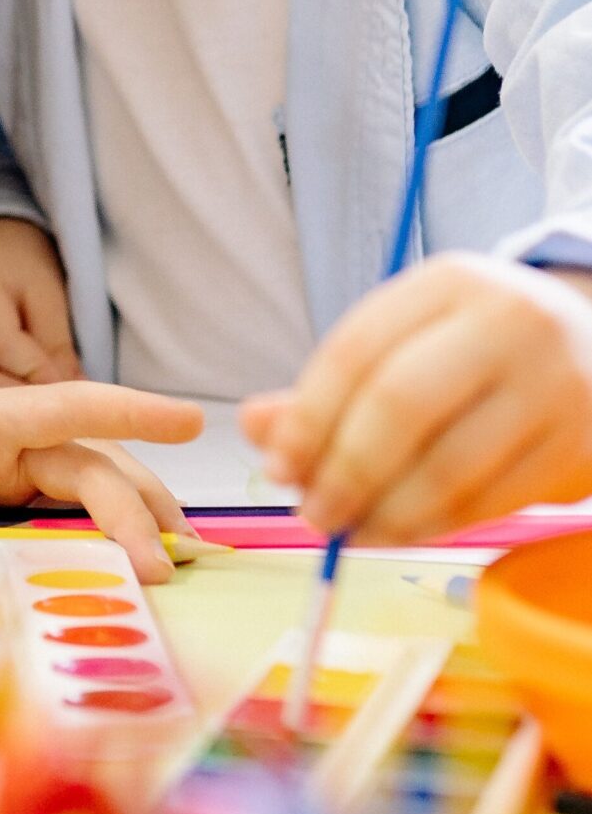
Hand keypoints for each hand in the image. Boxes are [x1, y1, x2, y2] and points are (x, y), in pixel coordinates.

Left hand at [0, 365, 198, 583]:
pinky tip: (122, 567)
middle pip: (85, 464)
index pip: (63, 408)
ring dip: (129, 517)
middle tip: (169, 568)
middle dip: (136, 505)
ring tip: (174, 565)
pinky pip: (51, 509)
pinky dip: (94, 531)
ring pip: (79, 484)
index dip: (130, 411)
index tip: (195, 420)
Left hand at [241, 254, 591, 543]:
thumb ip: (326, 385)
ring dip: (385, 514)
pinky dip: (435, 527)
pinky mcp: (578, 444)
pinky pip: (491, 501)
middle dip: (342, 472)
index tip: (276, 466)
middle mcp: (509, 322)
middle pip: (400, 407)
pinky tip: (401, 531)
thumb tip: (253, 427)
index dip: (307, 419)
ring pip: (448, 466)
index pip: (356, 352)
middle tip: (311, 512)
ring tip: (350, 530)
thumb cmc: (473, 346)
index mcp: (449, 282)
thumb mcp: (405, 339)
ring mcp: (553, 384)